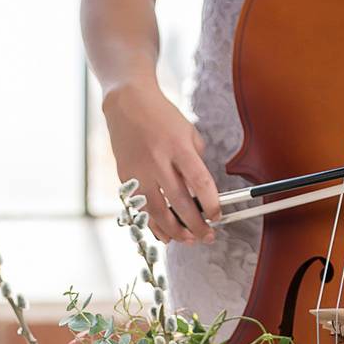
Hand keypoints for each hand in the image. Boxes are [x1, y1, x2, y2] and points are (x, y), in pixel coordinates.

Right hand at [103, 82, 219, 243]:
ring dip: (175, 230)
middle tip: (207, 236)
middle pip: (179, 203)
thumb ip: (196, 159)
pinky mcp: (125, 177)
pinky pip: (141, 207)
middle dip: (196, 225)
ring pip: (157, 211)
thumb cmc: (161, 116)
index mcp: (178, 147)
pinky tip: (165, 234)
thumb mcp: (188, 131)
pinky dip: (153, 224)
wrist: (127, 103)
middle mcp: (158, 161)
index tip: (218, 216)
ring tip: (188, 240)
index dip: (212, 205)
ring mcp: (139, 171)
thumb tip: (201, 189)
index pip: (200, 183)